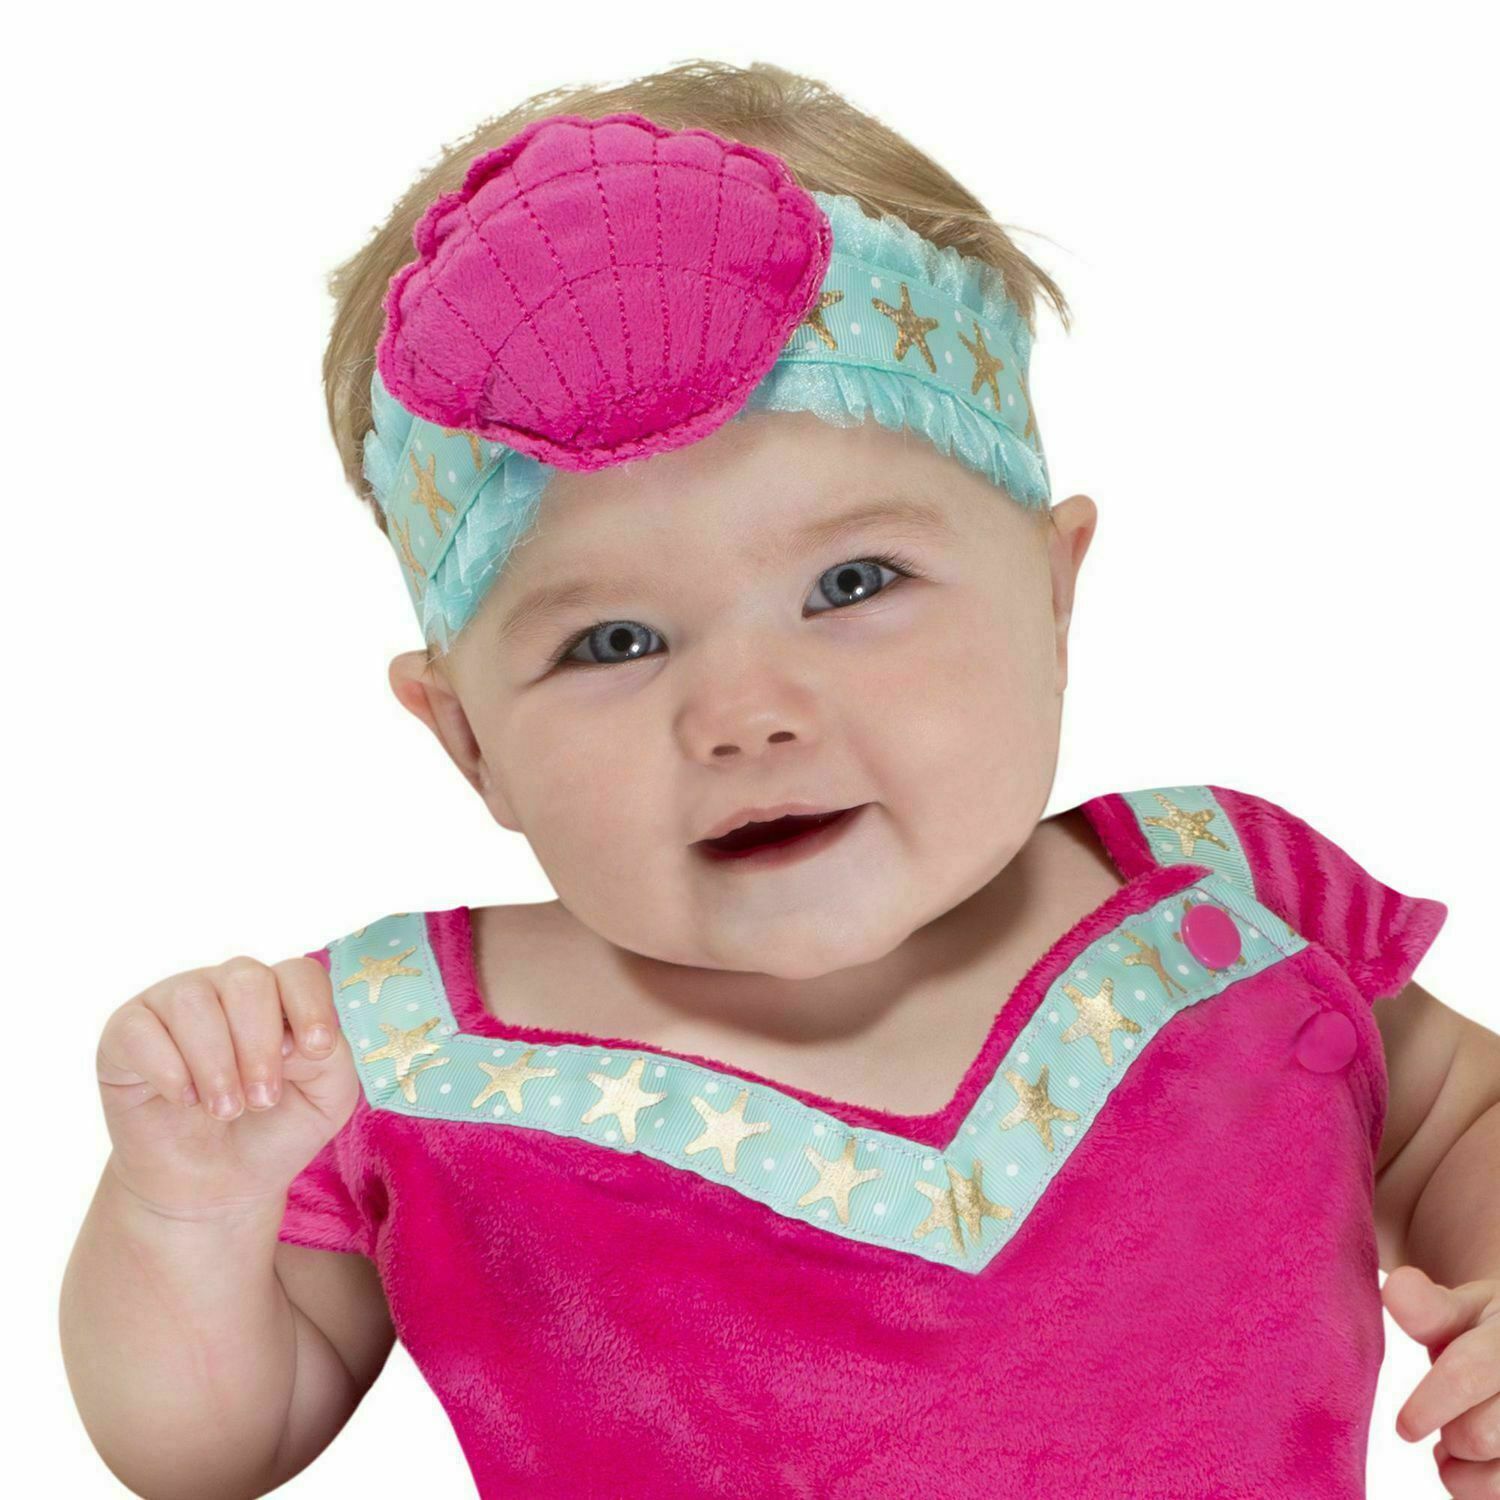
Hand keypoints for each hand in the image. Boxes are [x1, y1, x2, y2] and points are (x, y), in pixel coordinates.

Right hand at [96, 954, 359, 1220]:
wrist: (213, 1187)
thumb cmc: (273, 1131)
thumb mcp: (326, 1100)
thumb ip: (331, 1057)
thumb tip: (298, 1034)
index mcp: (279, 996)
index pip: (299, 973)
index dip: (310, 1006)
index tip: (316, 1051)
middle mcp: (226, 988)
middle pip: (247, 980)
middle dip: (259, 1045)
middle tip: (262, 1100)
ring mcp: (172, 1003)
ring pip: (193, 1001)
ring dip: (215, 1063)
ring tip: (224, 1110)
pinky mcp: (126, 1032)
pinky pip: (140, 1029)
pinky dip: (167, 1069)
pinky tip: (182, 1100)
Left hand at [1385, 1263, 1499, 1493]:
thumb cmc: (1486, 1332)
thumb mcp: (1463, 1309)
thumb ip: (1428, 1307)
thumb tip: (1395, 1288)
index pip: (1466, 1373)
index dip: (1429, 1404)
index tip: (1404, 1428)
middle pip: (1481, 1435)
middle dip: (1447, 1433)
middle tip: (1432, 1419)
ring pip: (1498, 1477)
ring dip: (1462, 1467)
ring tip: (1452, 1441)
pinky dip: (1475, 1489)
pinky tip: (1470, 1464)